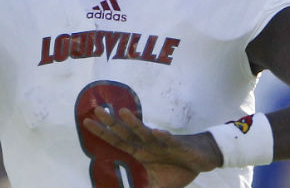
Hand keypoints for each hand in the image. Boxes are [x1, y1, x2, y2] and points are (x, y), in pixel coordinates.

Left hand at [83, 107, 222, 187]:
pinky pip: (170, 140)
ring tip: (123, 112)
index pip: (117, 141)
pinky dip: (164, 137)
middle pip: (126, 132)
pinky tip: (158, 132)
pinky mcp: (178, 145)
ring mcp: (162, 143)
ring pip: (146, 131)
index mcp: (141, 151)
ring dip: (135, 123)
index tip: (87, 123)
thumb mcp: (157, 183)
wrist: (202, 158)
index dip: (103, 133)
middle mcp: (148, 144)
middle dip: (112, 122)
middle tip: (97, 110)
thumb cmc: (178, 167)